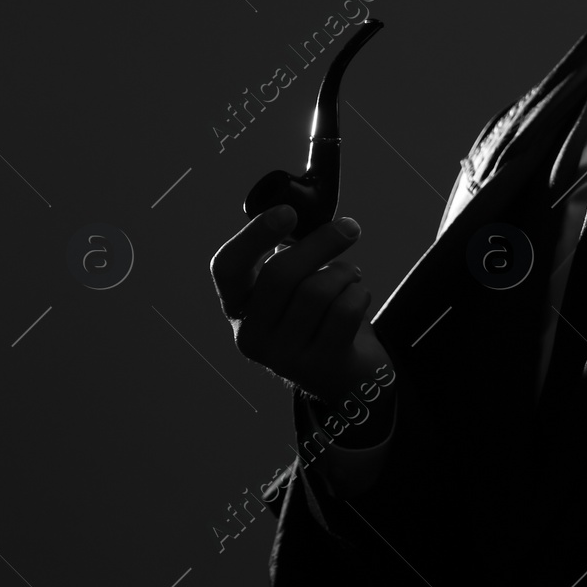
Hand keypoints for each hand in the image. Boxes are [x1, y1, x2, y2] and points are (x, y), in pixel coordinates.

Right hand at [209, 204, 393, 408]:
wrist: (345, 376)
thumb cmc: (317, 315)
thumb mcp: (294, 286)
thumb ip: (291, 253)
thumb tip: (306, 210)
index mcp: (238, 306)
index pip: (227, 267)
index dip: (254, 236)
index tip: (288, 212)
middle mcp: (251, 335)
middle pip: (280, 274)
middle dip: (322, 242)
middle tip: (350, 228)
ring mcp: (283, 356)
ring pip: (318, 290)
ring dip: (344, 273)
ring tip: (349, 277)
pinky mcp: (319, 366)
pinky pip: (345, 310)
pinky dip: (359, 294)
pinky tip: (357, 299)